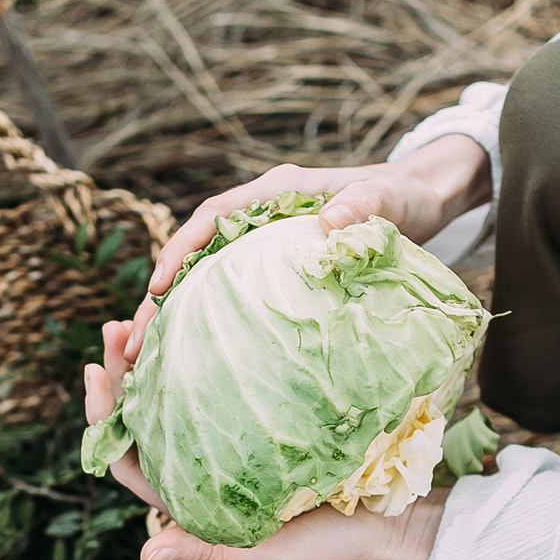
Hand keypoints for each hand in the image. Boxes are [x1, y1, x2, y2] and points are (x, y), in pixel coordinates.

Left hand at [82, 321, 444, 559]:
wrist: (391, 522)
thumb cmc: (330, 547)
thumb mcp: (268, 556)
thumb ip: (209, 549)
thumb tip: (146, 554)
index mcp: (193, 503)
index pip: (130, 462)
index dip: (104, 421)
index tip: (96, 372)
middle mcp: (204, 468)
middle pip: (144, 418)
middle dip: (122, 372)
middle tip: (117, 327)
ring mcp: (233, 441)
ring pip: (178, 394)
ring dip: (157, 354)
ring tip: (148, 309)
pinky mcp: (266, 419)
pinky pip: (225, 381)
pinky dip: (207, 349)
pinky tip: (204, 316)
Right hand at [126, 136, 488, 361]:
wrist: (424, 199)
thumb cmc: (404, 197)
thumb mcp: (388, 201)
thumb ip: (362, 208)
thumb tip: (327, 225)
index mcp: (275, 194)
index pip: (211, 218)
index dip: (178, 250)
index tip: (156, 288)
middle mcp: (262, 217)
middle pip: (196, 255)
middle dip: (161, 298)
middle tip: (135, 346)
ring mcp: (268, 246)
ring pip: (208, 280)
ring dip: (180, 318)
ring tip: (152, 365)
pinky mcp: (279, 271)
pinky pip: (235, 297)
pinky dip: (212, 325)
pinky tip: (200, 363)